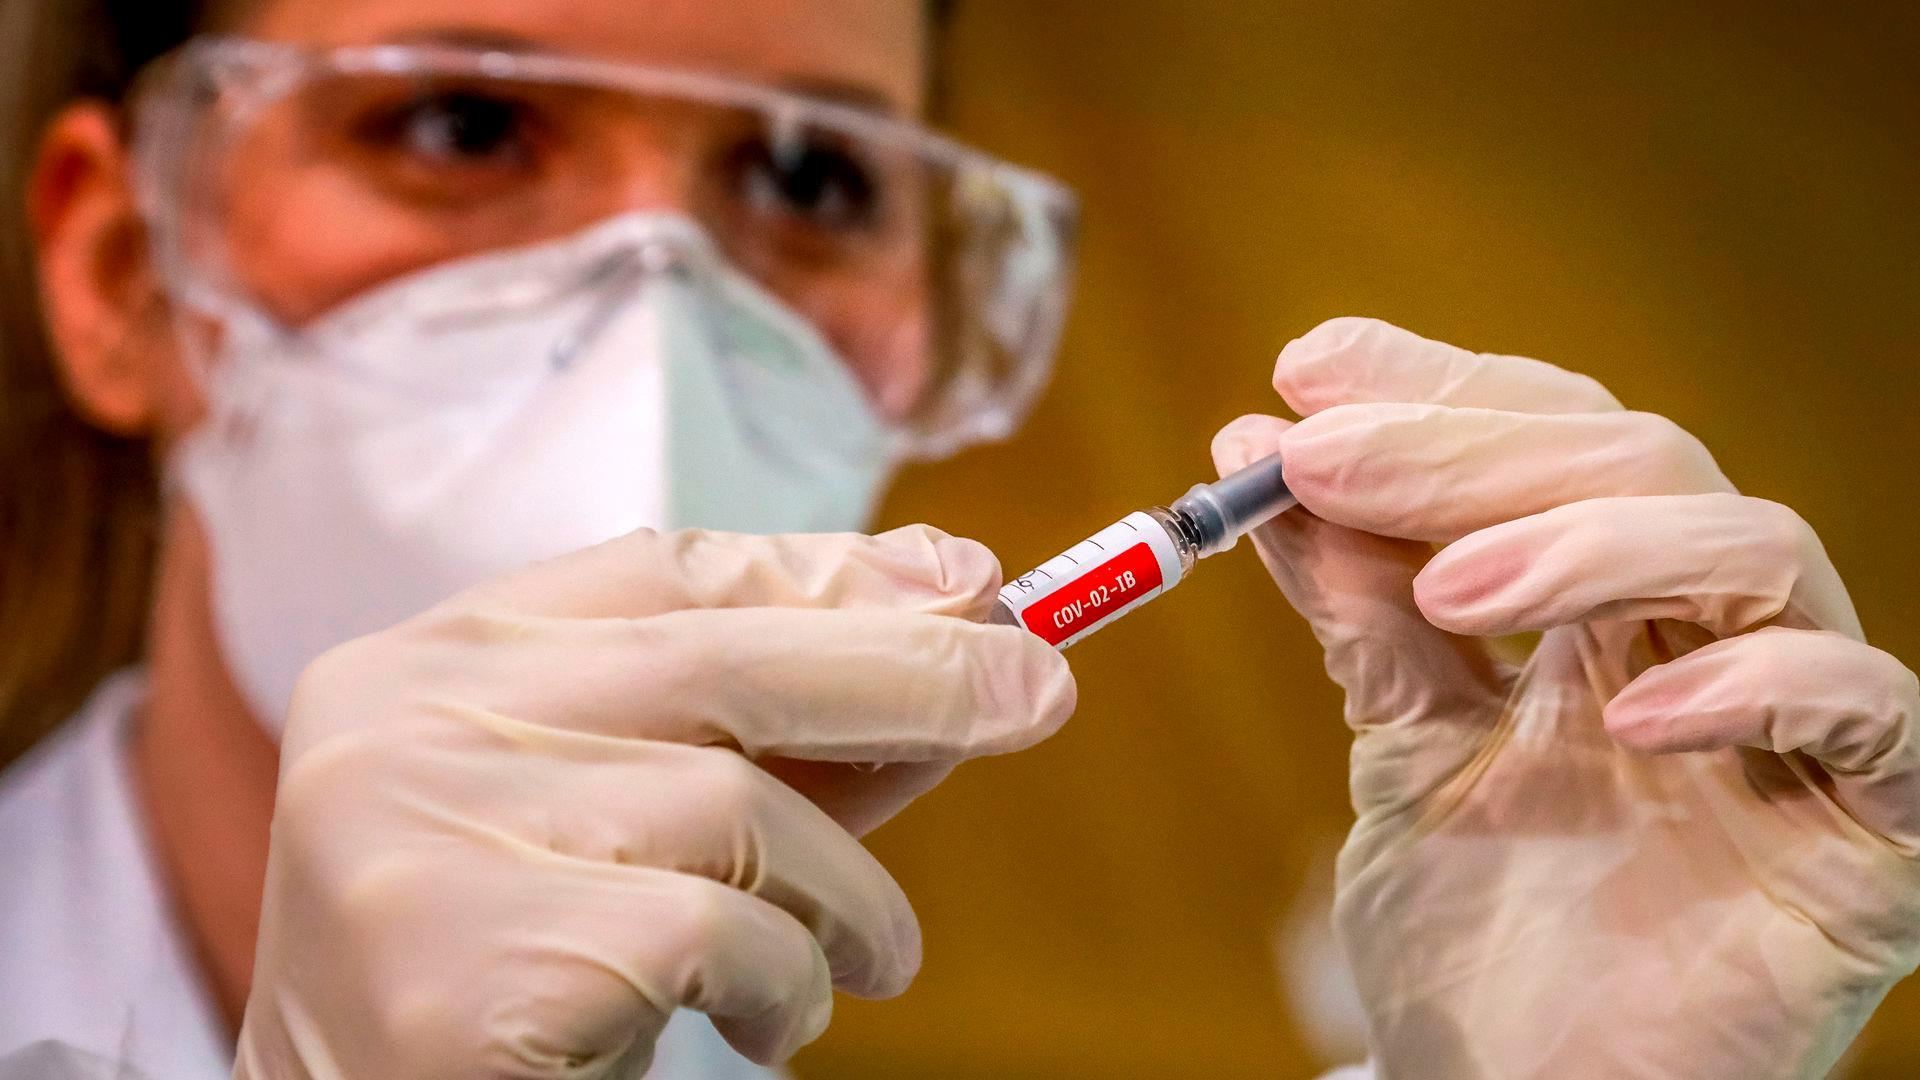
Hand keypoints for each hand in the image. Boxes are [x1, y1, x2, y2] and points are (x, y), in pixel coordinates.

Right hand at [233, 526, 1074, 1078]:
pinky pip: (719, 938)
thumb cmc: (523, 964)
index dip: (830, 571)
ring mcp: (425, 839)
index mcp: (433, 659)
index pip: (663, 569)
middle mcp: (408, 724)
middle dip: (908, 671)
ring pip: (742, 811)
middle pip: (722, 657)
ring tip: (865, 956)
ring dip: (850, 897)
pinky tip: (764, 1022)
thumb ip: (771, 739)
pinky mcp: (468, 969)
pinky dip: (786, 984)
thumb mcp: (632, 821)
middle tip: (1039, 689)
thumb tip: (961, 643)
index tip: (967, 580)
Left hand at [1216, 318, 1919, 1079]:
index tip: (1305, 369)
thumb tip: (1257, 453)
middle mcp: (1708, 638)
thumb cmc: (1477, 943)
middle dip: (1473, 448)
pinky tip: (1627, 713)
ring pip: (1755, 545)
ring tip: (1452, 588)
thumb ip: (1358, 607)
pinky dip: (1754, 682)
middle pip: (1641, 461)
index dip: (1443, 388)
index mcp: (1606, 609)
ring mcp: (1799, 726)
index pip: (1552, 437)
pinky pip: (1869, 706)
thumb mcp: (1399, 746)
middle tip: (1327, 456)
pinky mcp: (1878, 831)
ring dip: (1590, 541)